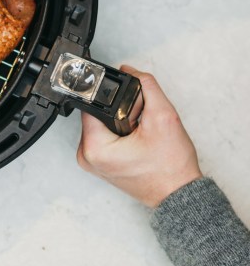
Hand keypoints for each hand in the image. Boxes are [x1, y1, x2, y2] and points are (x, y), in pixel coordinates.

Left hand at [77, 65, 202, 207]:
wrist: (179, 194)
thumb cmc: (171, 168)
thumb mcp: (164, 117)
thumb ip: (146, 87)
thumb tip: (130, 71)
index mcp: (94, 147)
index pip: (92, 105)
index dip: (112, 97)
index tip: (130, 103)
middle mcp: (87, 156)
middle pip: (96, 114)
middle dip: (119, 111)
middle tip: (139, 123)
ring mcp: (91, 162)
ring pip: (100, 125)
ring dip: (119, 122)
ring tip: (139, 133)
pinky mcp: (99, 163)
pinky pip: (103, 137)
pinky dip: (118, 134)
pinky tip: (135, 140)